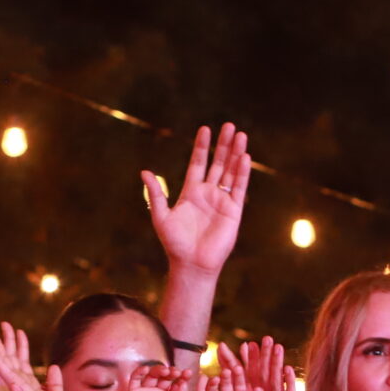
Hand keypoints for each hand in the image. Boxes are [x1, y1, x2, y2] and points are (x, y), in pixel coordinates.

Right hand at [0, 323, 68, 390]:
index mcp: (29, 384)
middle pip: (11, 358)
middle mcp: (20, 384)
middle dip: (6, 341)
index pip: (23, 361)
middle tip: (2, 324)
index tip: (18, 331)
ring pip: (4, 361)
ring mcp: (15, 387)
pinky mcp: (12, 390)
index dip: (21, 345)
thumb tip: (53, 366)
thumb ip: (55, 382)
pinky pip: (2, 371)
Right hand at [121, 361, 192, 390]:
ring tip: (165, 371)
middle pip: (165, 376)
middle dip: (171, 371)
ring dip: (159, 369)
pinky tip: (146, 369)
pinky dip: (140, 371)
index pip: (177, 381)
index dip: (182, 376)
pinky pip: (136, 377)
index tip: (188, 373)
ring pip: (152, 374)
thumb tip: (184, 382)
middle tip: (176, 372)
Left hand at [144, 123, 249, 274]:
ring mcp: (222, 201)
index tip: (205, 129)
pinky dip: (242, 173)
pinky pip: (239, 188)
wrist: (191, 264)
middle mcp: (208, 194)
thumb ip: (156, 193)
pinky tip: (244, 157)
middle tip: (228, 126)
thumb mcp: (161, 216)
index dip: (201, 147)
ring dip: (235, 154)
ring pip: (230, 172)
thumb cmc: (175, 243)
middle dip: (223, 145)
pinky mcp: (234, 211)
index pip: (198, 163)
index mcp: (191, 193)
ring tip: (240, 135)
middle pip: (218, 163)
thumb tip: (144, 172)